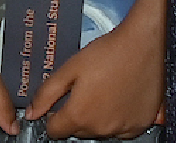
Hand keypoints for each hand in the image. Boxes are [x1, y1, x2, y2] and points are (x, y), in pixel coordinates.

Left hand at [26, 0, 163, 138]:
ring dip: (97, 118)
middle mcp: (101, 127)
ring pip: (100, 131)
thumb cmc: (109, 53)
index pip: (55, 131)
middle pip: (78, 131)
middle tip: (85, 90)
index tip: (59, 104)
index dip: (53, 116)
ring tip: (103, 91)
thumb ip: (47, 94)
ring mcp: (123, 129)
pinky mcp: (141, 125)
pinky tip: (118, 98)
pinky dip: (117, 119)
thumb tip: (32, 112)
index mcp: (80, 114)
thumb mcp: (69, 68)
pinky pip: (122, 130)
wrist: (143, 45)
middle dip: (76, 115)